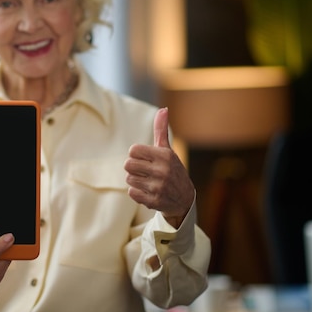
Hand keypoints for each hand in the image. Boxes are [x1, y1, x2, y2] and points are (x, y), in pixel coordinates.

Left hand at [124, 107, 194, 227]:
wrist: (184, 198)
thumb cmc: (171, 169)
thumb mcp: (167, 150)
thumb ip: (161, 130)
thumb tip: (163, 109)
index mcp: (165, 156)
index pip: (133, 150)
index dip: (136, 155)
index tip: (145, 159)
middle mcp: (162, 171)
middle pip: (128, 165)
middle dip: (134, 168)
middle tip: (145, 171)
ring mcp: (158, 187)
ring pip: (129, 179)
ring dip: (135, 180)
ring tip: (148, 182)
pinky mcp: (154, 201)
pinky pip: (132, 192)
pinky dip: (137, 192)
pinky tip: (148, 192)